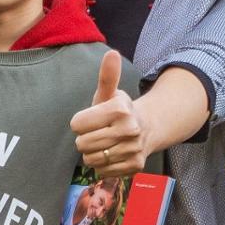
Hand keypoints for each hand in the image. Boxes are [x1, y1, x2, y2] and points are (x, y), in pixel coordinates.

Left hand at [70, 51, 144, 177]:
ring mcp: (133, 149)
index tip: (91, 120)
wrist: (147, 128)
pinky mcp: (134, 166)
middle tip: (97, 133)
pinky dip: (103, 165)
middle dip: (85, 139)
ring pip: (91, 160)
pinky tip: (112, 154)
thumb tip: (112, 53)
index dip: (80, 122)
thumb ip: (107, 76)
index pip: (77, 124)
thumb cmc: (118, 111)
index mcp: (119, 109)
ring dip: (93, 154)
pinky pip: (102, 171)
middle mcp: (129, 129)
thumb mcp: (110, 93)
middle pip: (82, 144)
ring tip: (104, 144)